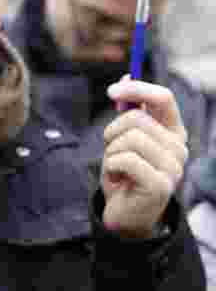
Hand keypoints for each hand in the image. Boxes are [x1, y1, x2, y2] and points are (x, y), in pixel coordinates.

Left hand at [102, 77, 187, 239]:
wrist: (125, 214)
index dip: (137, 89)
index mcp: (173, 131)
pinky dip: (111, 167)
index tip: (112, 91)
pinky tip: (118, 180)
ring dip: (111, 152)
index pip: (163, 98)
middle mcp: (179, 147)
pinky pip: (124, 159)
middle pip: (136, 118)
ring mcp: (173, 167)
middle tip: (114, 153)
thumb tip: (126, 76)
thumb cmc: (123, 173)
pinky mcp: (160, 185)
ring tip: (117, 168)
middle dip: (112, 133)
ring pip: (129, 138)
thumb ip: (128, 110)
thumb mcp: (122, 138)